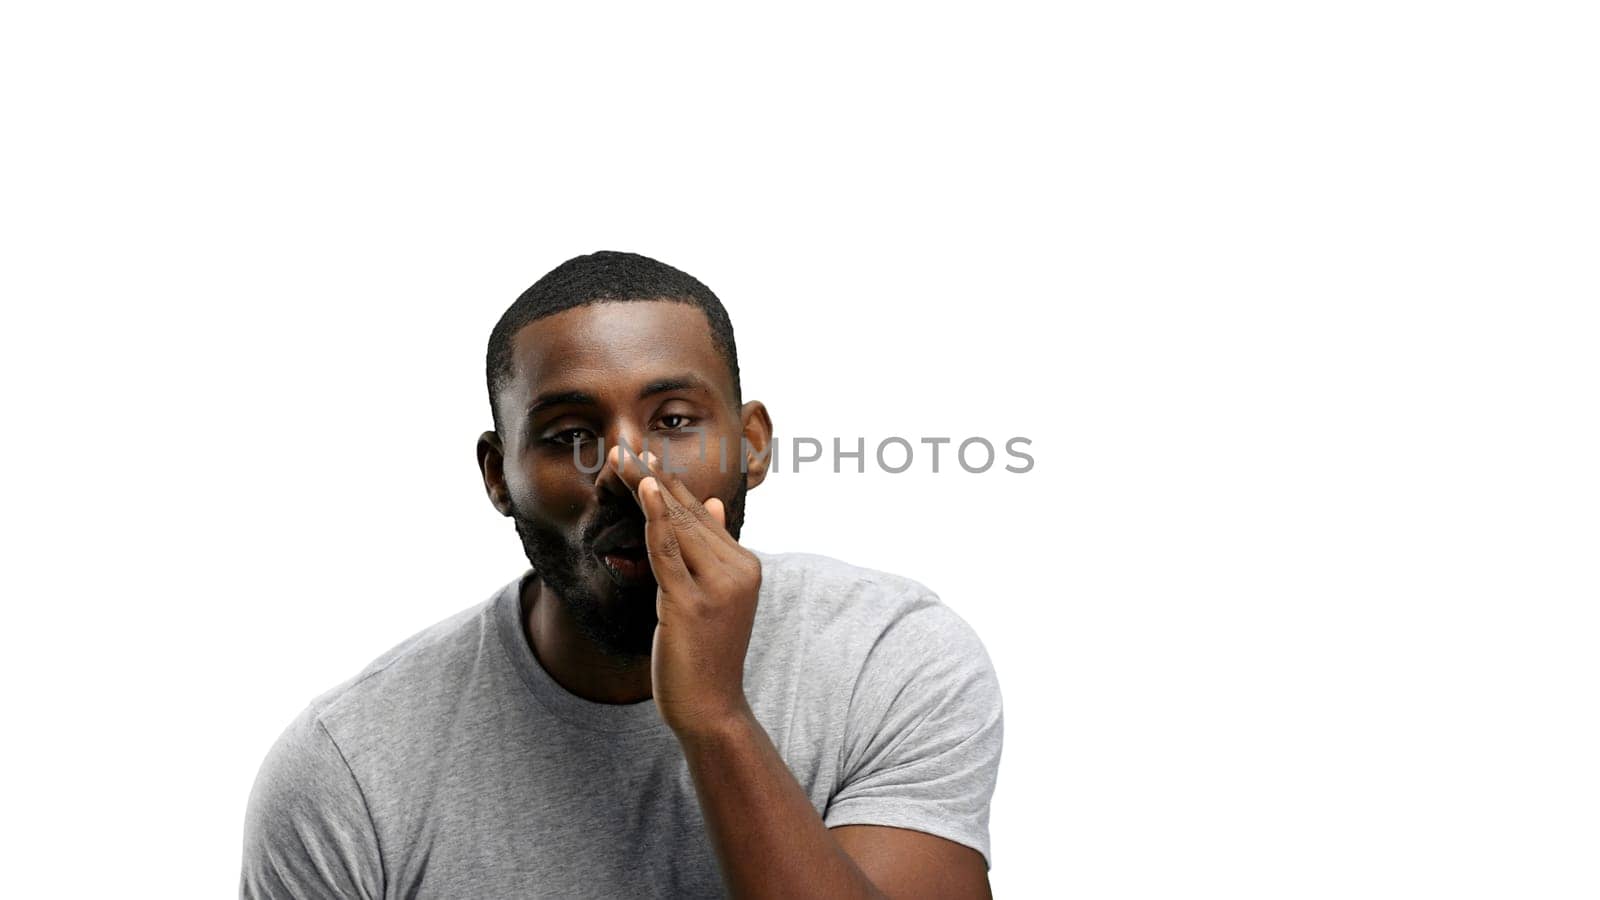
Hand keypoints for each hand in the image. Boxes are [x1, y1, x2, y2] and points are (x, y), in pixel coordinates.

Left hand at [607, 446, 761, 737]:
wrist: (711, 709)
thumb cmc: (707, 656)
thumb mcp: (715, 597)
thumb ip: (714, 551)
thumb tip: (712, 505)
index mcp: (745, 567)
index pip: (701, 515)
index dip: (669, 484)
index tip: (642, 457)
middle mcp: (738, 571)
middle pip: (688, 514)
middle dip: (652, 478)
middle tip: (623, 446)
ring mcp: (717, 587)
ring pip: (677, 525)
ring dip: (645, 487)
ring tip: (621, 457)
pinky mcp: (691, 603)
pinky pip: (668, 551)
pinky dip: (655, 517)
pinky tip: (642, 487)